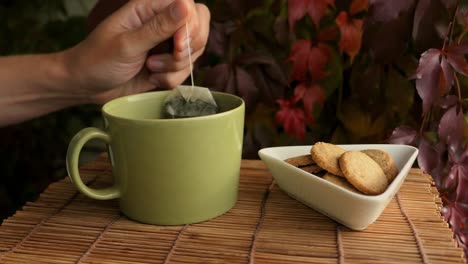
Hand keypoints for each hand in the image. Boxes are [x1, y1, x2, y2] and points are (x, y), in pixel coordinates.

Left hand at [64, 0, 209, 103]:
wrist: (87, 87)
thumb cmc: (98, 60)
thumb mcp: (127, 44)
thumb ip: (158, 26)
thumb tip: (185, 5)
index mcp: (149, 8)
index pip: (189, 6)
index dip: (191, 26)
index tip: (178, 45)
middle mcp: (162, 23)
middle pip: (200, 26)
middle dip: (189, 48)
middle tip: (168, 58)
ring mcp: (167, 44)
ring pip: (195, 52)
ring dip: (176, 67)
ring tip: (150, 67)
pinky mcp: (168, 64)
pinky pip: (185, 71)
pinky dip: (171, 79)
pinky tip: (152, 78)